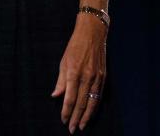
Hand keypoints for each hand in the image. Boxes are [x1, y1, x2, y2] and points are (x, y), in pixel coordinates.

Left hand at [51, 15, 106, 132]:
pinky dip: (94, 106)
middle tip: (72, 129)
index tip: (63, 120)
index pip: (70, 98)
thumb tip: (55, 96)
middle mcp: (86, 77)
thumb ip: (60, 81)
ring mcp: (97, 78)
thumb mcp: (63, 61)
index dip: (66, 111)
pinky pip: (98, 95)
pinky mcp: (104, 77)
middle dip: (76, 118)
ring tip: (81, 125)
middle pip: (81, 103)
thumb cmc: (74, 47)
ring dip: (86, 116)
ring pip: (92, 102)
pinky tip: (90, 113)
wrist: (92, 33)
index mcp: (74, 72)